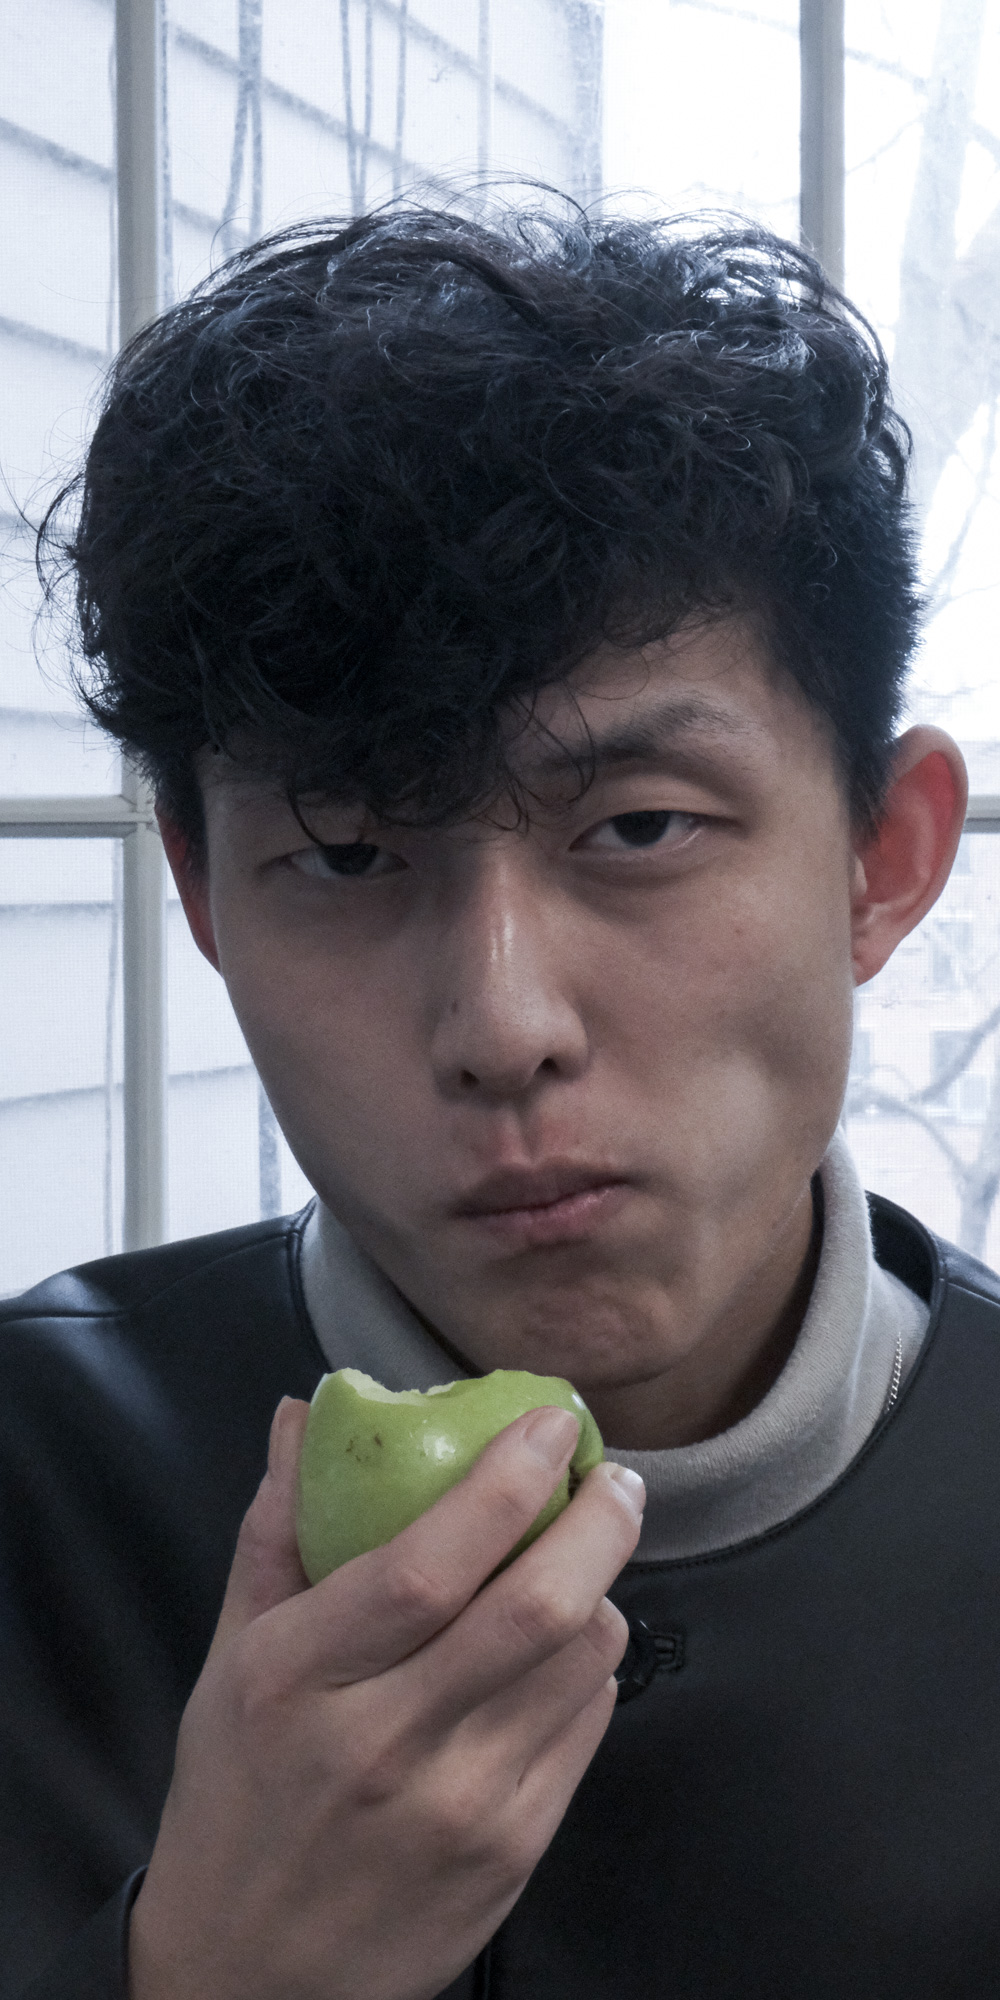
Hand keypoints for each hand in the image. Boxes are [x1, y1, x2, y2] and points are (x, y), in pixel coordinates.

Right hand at [128, 1396, 644, 1999]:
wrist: (254, 1979)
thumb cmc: (240, 1798)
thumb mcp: (230, 1663)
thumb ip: (275, 1532)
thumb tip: (302, 1414)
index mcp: (297, 1680)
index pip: (424, 1566)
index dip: (504, 1483)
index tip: (549, 1424)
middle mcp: (382, 1743)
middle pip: (533, 1609)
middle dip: (597, 1523)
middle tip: (613, 1479)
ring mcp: (459, 1807)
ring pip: (581, 1662)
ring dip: (600, 1590)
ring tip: (581, 1560)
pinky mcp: (512, 1854)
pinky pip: (587, 1724)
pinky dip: (589, 1666)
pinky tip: (559, 1649)